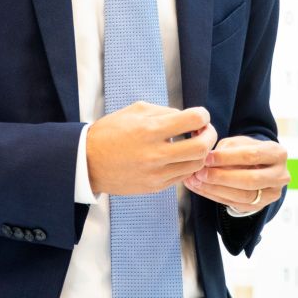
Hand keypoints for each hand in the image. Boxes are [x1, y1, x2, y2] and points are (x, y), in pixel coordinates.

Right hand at [86, 103, 216, 196]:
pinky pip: (183, 176)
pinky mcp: (155, 186)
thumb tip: (186, 118)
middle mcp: (156, 154)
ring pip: (196, 165)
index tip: (200, 116)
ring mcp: (157, 174)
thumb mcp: (135, 111)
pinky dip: (188, 165)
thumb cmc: (110, 133)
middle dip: (210, 135)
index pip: (194, 120)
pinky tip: (180, 157)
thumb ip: (164, 113)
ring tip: (192, 144)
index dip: (203, 115)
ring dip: (201, 152)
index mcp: (150, 130)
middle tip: (204, 131)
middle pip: (202, 147)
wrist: (88, 163)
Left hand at [183, 135, 287, 211]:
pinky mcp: (259, 206)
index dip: (227, 157)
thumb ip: (226, 148)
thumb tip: (206, 157)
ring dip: (215, 189)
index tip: (206, 157)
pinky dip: (213, 196)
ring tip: (195, 181)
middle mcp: (280, 175)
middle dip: (221, 177)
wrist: (258, 167)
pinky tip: (199, 188)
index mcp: (277, 153)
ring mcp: (272, 194)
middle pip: (250, 180)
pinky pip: (234, 204)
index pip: (252, 156)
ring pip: (243, 196)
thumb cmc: (246, 151)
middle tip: (200, 173)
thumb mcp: (239, 143)